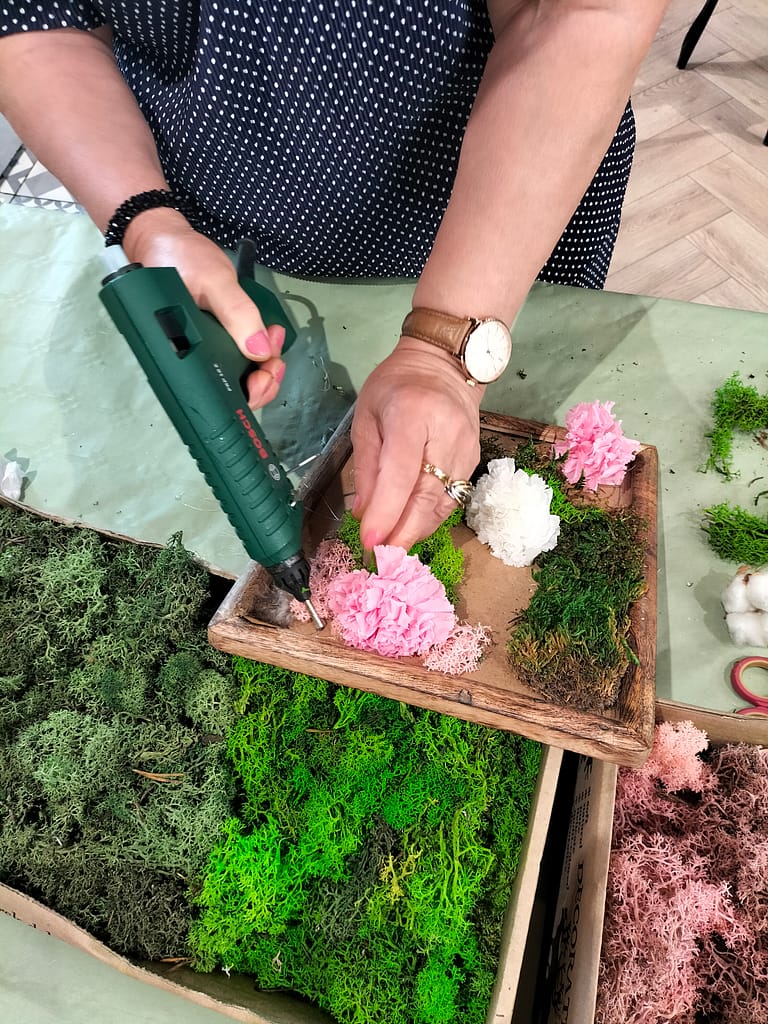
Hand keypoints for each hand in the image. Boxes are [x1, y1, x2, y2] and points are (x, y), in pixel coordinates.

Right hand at [123, 210, 284, 408]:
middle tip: (275, 359)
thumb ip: (237, 315)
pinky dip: (259, 348)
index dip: (246, 394)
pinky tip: (269, 334)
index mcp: (185, 354)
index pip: (218, 393)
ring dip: (264, 363)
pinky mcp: (214, 336)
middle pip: (233, 388)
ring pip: (240, 372)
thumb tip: (261, 352)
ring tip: (274, 339)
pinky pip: (240, 352)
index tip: (264, 375)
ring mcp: (205, 347)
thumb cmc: (180, 259)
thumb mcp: (214, 282)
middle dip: (262, 380)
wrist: (163, 237)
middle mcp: (194, 356)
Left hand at [351, 337, 481, 550]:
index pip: (402, 472)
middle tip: (381, 561)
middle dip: (403, 533)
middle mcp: (447, 434)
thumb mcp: (367, 417)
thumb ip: (367, 466)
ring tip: (392, 551)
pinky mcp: (474, 462)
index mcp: (413, 414)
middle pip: (428, 496)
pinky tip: (411, 529)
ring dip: (416, 531)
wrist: (444, 366)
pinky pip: (451, 500)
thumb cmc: (395, 387)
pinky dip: (429, 519)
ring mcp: (467, 450)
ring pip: (443, 504)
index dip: (387, 512)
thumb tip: (365, 514)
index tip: (370, 542)